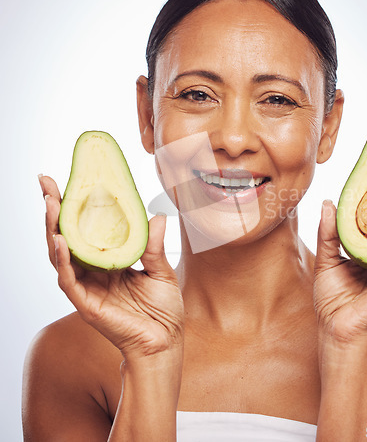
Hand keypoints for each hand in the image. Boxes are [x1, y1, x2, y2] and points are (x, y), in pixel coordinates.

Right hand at [40, 175, 183, 358]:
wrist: (165, 342)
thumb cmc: (163, 309)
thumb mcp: (161, 271)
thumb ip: (154, 245)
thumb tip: (157, 215)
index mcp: (109, 260)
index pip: (86, 229)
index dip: (76, 207)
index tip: (68, 181)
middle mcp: (93, 271)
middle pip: (67, 236)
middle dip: (54, 210)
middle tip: (46, 183)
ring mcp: (87, 286)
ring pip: (60, 254)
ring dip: (52, 228)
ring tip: (49, 202)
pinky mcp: (86, 303)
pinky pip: (68, 279)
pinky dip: (62, 259)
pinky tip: (59, 238)